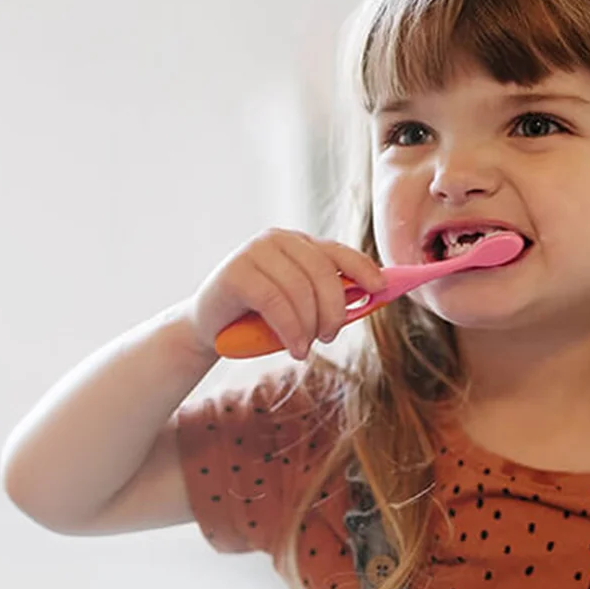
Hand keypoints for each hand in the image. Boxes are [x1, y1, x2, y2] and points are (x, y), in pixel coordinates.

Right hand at [185, 228, 386, 358]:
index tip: (380, 289)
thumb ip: (327, 297)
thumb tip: (371, 298)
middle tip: (329, 336)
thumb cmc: (260, 318)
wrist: (209, 328)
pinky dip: (291, 330)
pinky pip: (276, 302)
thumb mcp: (300, 305)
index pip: (338, 251)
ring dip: (309, 326)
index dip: (362, 268)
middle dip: (333, 310)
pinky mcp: (236, 272)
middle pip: (323, 272)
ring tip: (305, 348)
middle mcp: (278, 240)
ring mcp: (254, 252)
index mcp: (298, 244)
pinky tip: (295, 348)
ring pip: (300, 289)